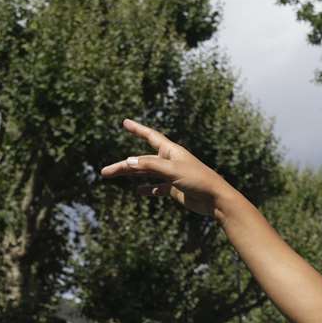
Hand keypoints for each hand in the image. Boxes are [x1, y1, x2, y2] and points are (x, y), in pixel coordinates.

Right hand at [99, 119, 233, 217]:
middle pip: (141, 160)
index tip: (125, 122)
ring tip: (113, 177)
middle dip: (123, 166)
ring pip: (146, 173)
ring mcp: (172, 175)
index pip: (150, 136)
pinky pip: (157, 187)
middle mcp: (170, 161)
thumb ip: (150, 166)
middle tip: (105, 172)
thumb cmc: (198, 180)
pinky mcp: (176, 189)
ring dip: (131, 175)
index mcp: (171, 151)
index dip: (137, 129)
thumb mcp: (172, 170)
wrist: (216, 200)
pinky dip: (148, 189)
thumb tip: (128, 162)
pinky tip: (139, 191)